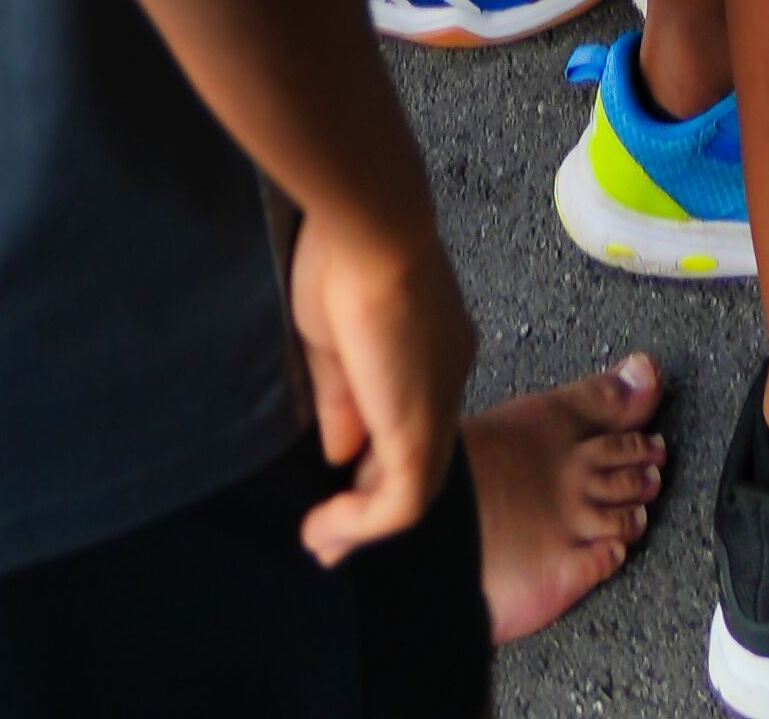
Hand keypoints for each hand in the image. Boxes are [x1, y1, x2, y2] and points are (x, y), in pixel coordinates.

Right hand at [293, 185, 474, 562]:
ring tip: (321, 543)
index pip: (412, 416)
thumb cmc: (345, 259)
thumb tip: (340, 455)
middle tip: (327, 534)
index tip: (337, 480)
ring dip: (365, 522)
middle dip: (372, 501)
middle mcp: (448, 375)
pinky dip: (360, 524)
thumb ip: (342, 400)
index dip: (376, 455)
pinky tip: (320, 529)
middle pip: (420, 458)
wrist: (370, 225)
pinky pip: (400, 500)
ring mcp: (440, 402)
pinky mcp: (418, 427)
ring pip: (416, 486)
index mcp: (433, 346)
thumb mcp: (333, 340)